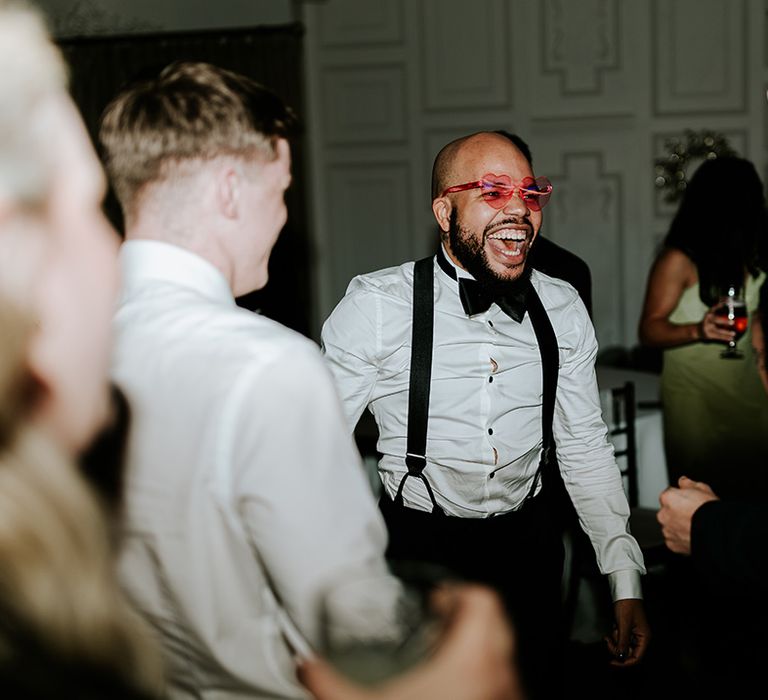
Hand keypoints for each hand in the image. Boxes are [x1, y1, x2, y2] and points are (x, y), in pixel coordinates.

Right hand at [298, 584, 521, 699]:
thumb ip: (327, 684)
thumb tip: (306, 666)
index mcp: (469, 663)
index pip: (483, 601)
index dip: (460, 592)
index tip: (438, 599)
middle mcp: (495, 680)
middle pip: (496, 624)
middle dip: (468, 617)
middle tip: (440, 623)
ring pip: (501, 659)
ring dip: (478, 650)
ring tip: (445, 659)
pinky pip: (500, 687)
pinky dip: (483, 680)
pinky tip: (453, 693)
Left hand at [604, 598, 649, 666]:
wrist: (624, 591)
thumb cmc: (627, 605)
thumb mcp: (623, 624)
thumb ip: (623, 642)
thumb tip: (621, 657)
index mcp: (644, 638)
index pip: (636, 658)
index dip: (624, 662)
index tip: (613, 662)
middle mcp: (640, 637)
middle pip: (628, 653)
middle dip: (617, 648)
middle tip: (608, 641)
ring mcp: (634, 633)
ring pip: (623, 645)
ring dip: (615, 640)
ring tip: (612, 629)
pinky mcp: (627, 629)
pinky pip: (620, 638)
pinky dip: (615, 635)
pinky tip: (613, 627)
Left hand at [657, 476, 718, 553]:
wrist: (717, 532)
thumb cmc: (711, 511)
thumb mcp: (702, 489)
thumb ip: (688, 483)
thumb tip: (683, 481)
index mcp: (668, 498)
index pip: (669, 494)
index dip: (681, 498)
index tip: (689, 502)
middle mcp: (663, 514)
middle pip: (668, 511)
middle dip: (677, 512)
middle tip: (692, 514)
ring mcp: (667, 530)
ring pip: (670, 526)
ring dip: (678, 526)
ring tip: (694, 526)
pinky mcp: (672, 544)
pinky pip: (674, 540)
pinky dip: (681, 539)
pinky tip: (693, 535)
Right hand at [699, 306, 735, 342]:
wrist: (698, 330)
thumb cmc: (708, 322)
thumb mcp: (711, 315)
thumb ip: (719, 311)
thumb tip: (729, 304)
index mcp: (708, 314)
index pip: (713, 309)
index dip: (718, 306)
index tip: (725, 304)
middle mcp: (707, 320)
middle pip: (716, 320)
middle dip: (724, 321)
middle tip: (732, 322)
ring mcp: (707, 328)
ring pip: (718, 330)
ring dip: (727, 332)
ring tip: (734, 333)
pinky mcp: (708, 335)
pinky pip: (718, 337)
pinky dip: (725, 338)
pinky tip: (731, 338)